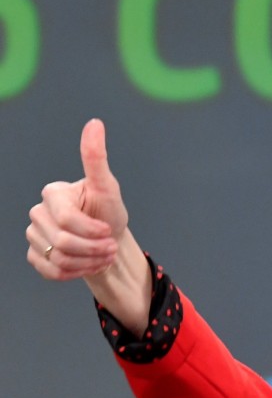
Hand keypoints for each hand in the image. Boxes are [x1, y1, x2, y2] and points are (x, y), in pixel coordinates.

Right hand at [26, 119, 150, 335]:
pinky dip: (76, 273)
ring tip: (104, 255)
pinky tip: (90, 265)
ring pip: (58, 259)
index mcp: (53, 193)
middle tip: (111, 247)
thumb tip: (95, 124)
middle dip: (95, 249)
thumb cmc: (108, 212)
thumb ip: (96, 158)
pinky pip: (50, 271)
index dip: (93, 231)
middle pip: (63, 243)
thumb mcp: (108, 187)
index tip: (109, 230)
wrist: (109, 241)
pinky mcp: (36, 255)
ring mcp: (34, 235)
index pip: (68, 220)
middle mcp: (38, 213)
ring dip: (89, 263)